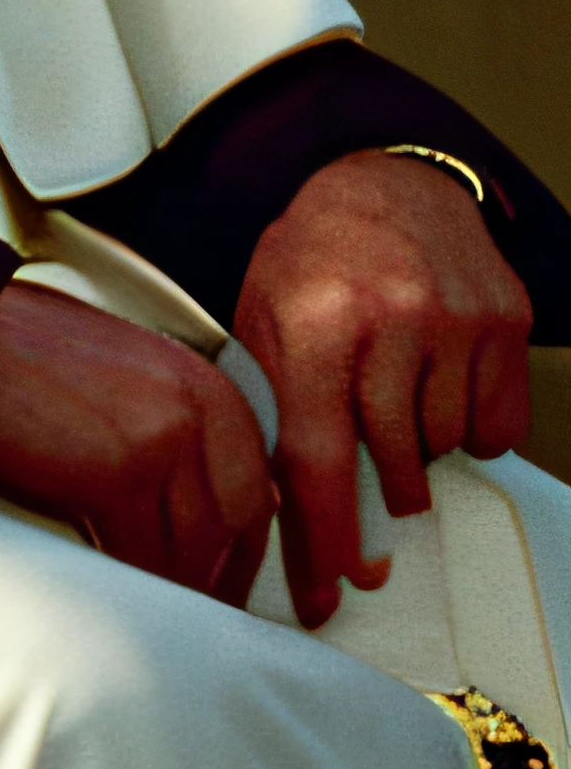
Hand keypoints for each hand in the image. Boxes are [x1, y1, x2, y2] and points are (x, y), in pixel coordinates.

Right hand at [0, 278, 276, 601]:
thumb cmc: (26, 355)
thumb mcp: (129, 377)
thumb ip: (180, 426)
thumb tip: (218, 496)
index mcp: (207, 385)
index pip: (253, 489)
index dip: (240, 552)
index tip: (223, 587)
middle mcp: (200, 409)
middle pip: (236, 529)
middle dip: (217, 584)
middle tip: (193, 622)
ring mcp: (165, 439)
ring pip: (194, 554)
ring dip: (169, 595)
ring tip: (144, 621)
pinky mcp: (120, 474)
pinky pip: (143, 562)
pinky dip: (129, 591)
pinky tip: (108, 600)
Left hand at [233, 149, 532, 628]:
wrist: (383, 178)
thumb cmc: (312, 257)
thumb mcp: (263, 316)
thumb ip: (271, 406)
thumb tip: (280, 510)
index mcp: (316, 322)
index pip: (322, 457)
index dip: (328, 536)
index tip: (333, 590)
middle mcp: (391, 319)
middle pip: (393, 460)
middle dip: (382, 488)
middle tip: (375, 477)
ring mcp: (456, 318)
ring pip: (446, 445)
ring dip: (422, 447)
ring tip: (398, 396)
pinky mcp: (504, 319)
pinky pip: (497, 424)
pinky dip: (471, 427)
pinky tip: (442, 385)